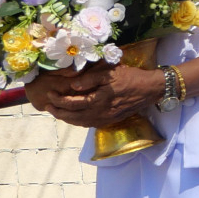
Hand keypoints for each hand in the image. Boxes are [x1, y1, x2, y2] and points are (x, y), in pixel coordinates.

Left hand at [26, 61, 165, 128]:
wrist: (151, 89)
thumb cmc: (131, 77)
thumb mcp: (111, 72)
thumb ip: (90, 78)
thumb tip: (72, 85)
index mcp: (99, 99)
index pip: (72, 103)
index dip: (58, 100)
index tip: (49, 94)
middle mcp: (101, 112)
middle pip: (73, 116)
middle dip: (58, 112)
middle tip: (47, 106)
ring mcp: (106, 118)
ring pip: (80, 123)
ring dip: (66, 119)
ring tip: (57, 112)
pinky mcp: (110, 120)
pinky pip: (90, 125)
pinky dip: (78, 122)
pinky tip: (74, 117)